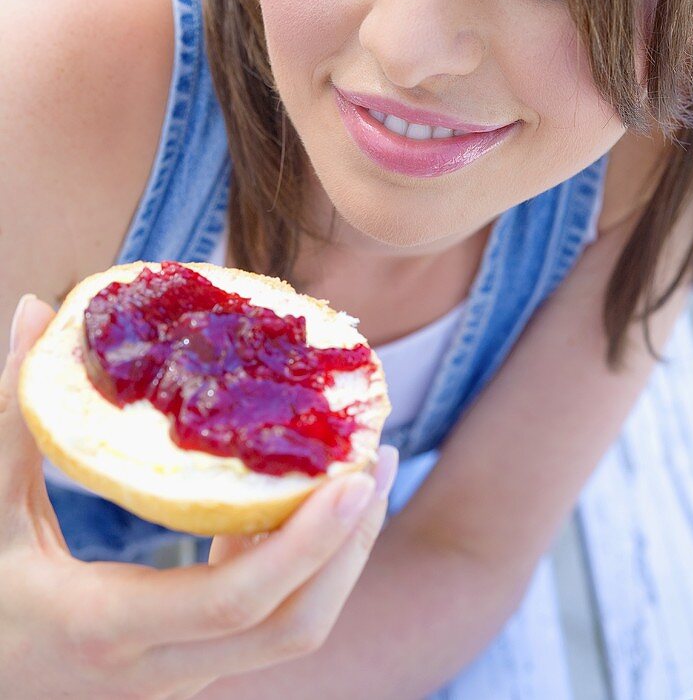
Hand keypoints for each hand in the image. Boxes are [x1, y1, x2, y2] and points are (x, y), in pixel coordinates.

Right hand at [0, 294, 398, 699]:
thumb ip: (11, 413)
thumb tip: (32, 307)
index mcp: (108, 630)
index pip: (235, 600)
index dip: (306, 543)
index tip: (355, 476)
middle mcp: (158, 672)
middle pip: (292, 626)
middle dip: (350, 546)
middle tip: (379, 460)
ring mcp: (178, 679)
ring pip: (289, 632)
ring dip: (336, 557)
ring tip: (363, 473)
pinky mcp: (186, 668)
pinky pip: (263, 623)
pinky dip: (293, 564)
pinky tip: (294, 499)